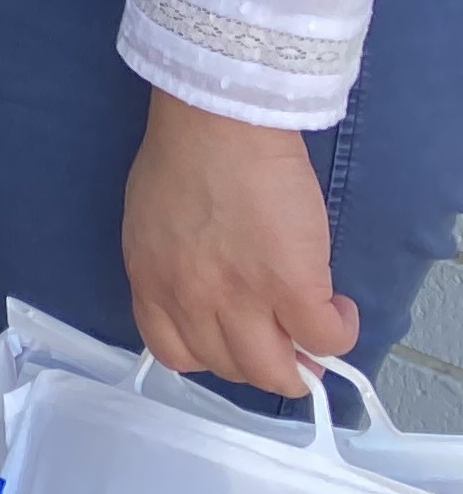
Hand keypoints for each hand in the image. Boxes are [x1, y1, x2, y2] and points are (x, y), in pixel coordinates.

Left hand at [123, 90, 354, 396]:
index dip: (211, 355)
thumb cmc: (184, 154)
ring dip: (301, 362)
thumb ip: (173, 263)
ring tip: (314, 332)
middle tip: (285, 339)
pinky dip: (340, 332)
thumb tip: (209, 287)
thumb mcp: (153, 223)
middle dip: (260, 361)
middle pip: (230, 367)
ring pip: (276, 372)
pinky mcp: (292, 287)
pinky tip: (340, 308)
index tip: (234, 341)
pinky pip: (326, 338)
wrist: (217, 121)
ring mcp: (242, 299)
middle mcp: (191, 300)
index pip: (173, 352)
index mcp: (152, 281)